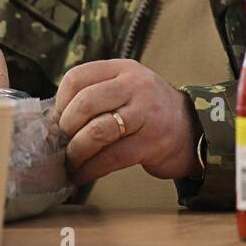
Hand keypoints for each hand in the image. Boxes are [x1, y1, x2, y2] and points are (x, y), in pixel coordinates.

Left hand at [54, 59, 201, 184]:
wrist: (192, 129)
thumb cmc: (150, 112)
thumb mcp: (128, 89)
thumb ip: (97, 94)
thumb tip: (53, 119)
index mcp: (123, 69)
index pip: (78, 77)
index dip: (60, 101)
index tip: (55, 121)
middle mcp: (135, 85)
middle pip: (84, 103)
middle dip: (65, 129)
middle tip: (60, 144)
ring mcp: (145, 113)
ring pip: (96, 132)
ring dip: (76, 152)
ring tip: (70, 163)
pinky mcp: (151, 142)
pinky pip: (112, 157)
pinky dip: (90, 170)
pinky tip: (81, 176)